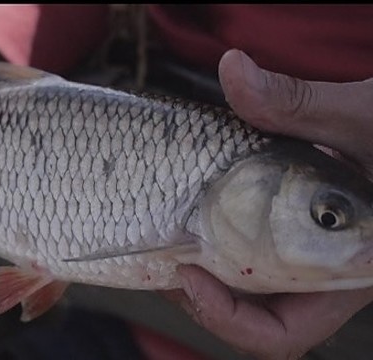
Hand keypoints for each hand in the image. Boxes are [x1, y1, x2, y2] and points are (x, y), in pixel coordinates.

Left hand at [154, 49, 372, 359]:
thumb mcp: (358, 117)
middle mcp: (322, 278)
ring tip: (168, 242)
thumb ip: (296, 105)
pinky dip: (211, 252)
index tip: (187, 273)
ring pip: (241, 297)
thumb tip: (234, 69)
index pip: (282, 334)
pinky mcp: (288, 241)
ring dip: (200, 277)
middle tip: (164, 260)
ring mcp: (303, 263)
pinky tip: (190, 221)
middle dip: (200, 299)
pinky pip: (243, 266)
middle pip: (249, 323)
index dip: (227, 318)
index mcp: (348, 270)